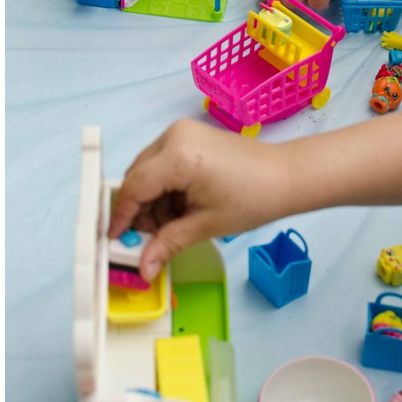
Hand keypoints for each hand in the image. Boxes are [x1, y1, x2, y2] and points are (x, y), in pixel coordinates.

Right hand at [107, 119, 284, 281]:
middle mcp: (174, 136)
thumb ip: (167, 244)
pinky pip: (164, 162)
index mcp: (176, 155)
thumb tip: (143, 268)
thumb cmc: (252, 198)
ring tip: (174, 225)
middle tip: (149, 239)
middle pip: (137, 177)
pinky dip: (166, 187)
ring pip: (149, 170)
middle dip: (140, 210)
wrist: (285, 176)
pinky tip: (181, 208)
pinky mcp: (191, 135)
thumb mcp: (205, 225)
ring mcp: (183, 132)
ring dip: (153, 200)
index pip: (133, 188)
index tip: (115, 240)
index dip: (122, 217)